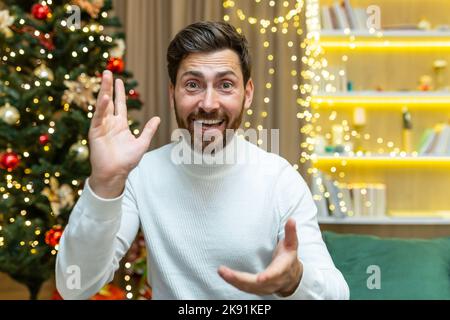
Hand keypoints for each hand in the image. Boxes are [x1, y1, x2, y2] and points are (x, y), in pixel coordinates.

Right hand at [88, 70, 159, 196]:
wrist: (116, 173)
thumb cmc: (127, 161)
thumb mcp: (142, 143)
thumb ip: (149, 130)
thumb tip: (158, 118)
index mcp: (120, 125)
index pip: (119, 104)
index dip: (119, 92)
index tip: (118, 80)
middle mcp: (110, 123)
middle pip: (109, 101)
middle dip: (109, 86)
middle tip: (108, 72)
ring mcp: (101, 126)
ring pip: (102, 105)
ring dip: (103, 91)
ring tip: (105, 77)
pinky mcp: (95, 132)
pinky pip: (98, 117)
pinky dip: (101, 108)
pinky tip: (105, 98)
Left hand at [218, 218, 302, 296]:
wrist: (291, 278)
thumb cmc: (288, 258)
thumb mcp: (292, 245)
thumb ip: (290, 232)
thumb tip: (291, 220)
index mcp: (282, 269)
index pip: (275, 274)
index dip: (268, 276)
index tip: (261, 278)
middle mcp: (273, 281)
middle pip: (256, 284)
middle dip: (240, 279)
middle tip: (225, 272)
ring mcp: (265, 288)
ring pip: (248, 288)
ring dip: (234, 281)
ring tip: (222, 272)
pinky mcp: (257, 289)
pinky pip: (244, 288)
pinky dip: (234, 283)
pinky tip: (225, 275)